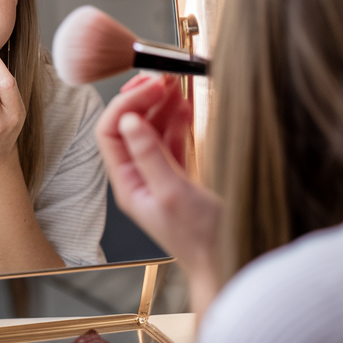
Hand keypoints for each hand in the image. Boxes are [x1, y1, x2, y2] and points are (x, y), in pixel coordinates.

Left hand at [95, 75, 222, 314]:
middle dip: (143, 98)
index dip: (126, 104)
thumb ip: (151, 156)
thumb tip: (130, 121)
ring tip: (176, 84)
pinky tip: (186, 106)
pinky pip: (171, 140)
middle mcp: (139, 178)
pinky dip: (177, 120)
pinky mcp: (179, 177)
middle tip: (163, 77)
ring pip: (152, 130)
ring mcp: (159, 176)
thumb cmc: (204, 241)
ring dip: (161, 104)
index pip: (110, 133)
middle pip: (130, 127)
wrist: (231, 264)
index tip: (149, 86)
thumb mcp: (174, 194)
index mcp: (128, 184)